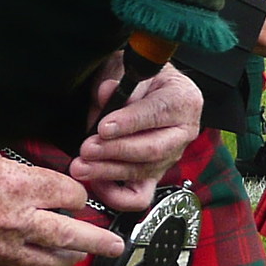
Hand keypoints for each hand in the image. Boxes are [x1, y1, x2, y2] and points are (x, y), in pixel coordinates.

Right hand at [0, 144, 123, 265]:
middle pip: (71, 234)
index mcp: (20, 186)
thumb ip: (16, 169)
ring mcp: (5, 248)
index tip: (75, 195)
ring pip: (50, 261)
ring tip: (78, 256)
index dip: (75, 193)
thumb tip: (31, 177)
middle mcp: (19, 220)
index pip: (69, 193)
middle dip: (98, 241)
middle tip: (115, 246)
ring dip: (68, 259)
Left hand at [70, 58, 201, 212]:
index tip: (103, 127)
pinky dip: (117, 196)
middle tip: (87, 148)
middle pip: (153, 150)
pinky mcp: (153, 176)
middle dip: (115, 151)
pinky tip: (97, 182)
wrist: (145, 89)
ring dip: (108, 172)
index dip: (129, 123)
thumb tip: (107, 93)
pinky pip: (139, 196)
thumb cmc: (138, 79)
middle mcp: (182, 132)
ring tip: (81, 166)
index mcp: (183, 100)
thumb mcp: (127, 69)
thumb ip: (117, 82)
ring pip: (142, 173)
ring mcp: (169, 157)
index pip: (158, 113)